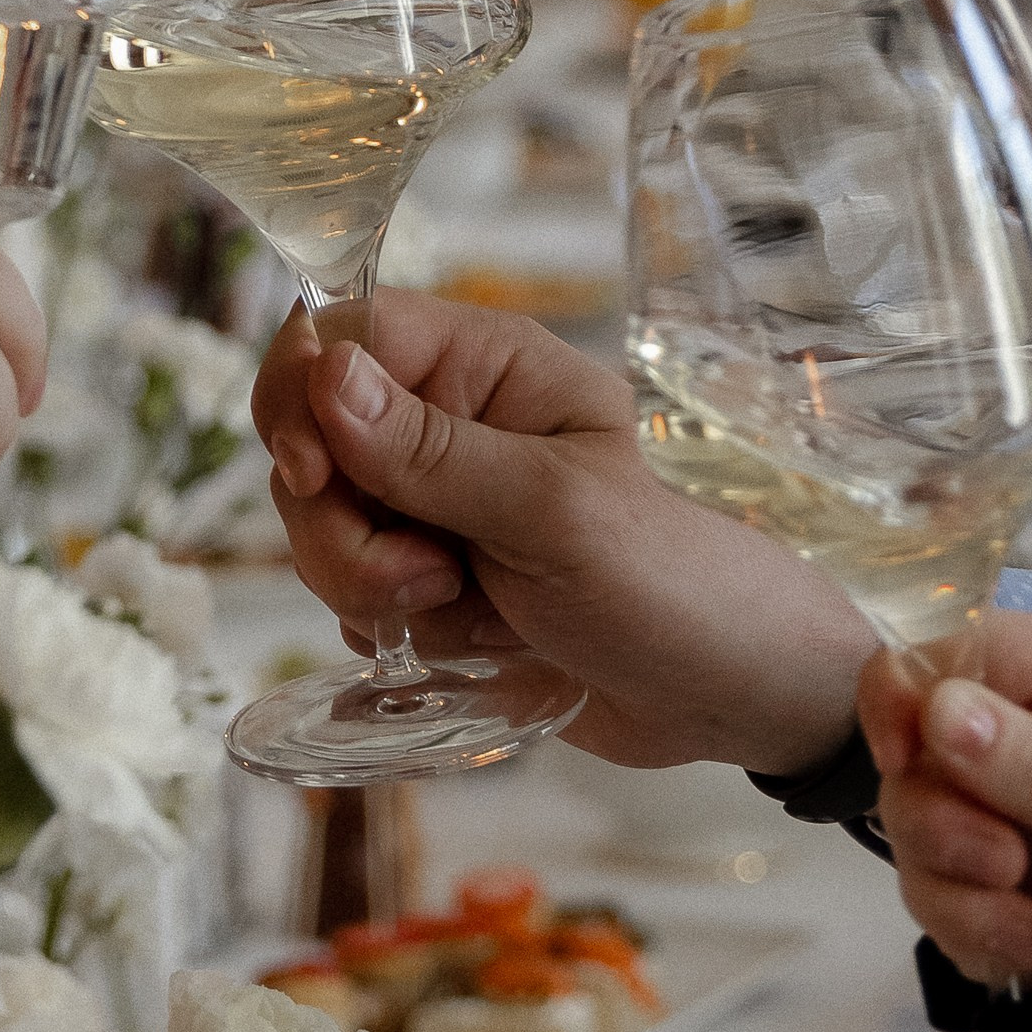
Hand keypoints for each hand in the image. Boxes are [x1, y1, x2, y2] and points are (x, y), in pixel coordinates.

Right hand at [252, 289, 870, 773]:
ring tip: (473, 614)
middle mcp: (453, 422)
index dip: (303, 397)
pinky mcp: (433, 580)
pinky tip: (482, 643)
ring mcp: (439, 504)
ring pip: (325, 530)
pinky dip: (398, 631)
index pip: (343, 333)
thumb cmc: (673, 582)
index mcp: (489, 366)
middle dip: (345, 529)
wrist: (728, 699)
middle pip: (312, 445)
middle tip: (435, 580)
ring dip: (377, 590)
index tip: (314, 474)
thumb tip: (326, 373)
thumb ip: (431, 451)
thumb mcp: (553, 512)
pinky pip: (354, 596)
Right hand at [857, 613, 1031, 1031]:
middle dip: (941, 821)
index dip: (912, 694)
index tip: (909, 756)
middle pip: (923, 756)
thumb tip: (933, 706)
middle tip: (1007, 871)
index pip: (963, 652)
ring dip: (959, 896)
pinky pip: (956, 917)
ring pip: (928, 844)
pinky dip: (980, 945)